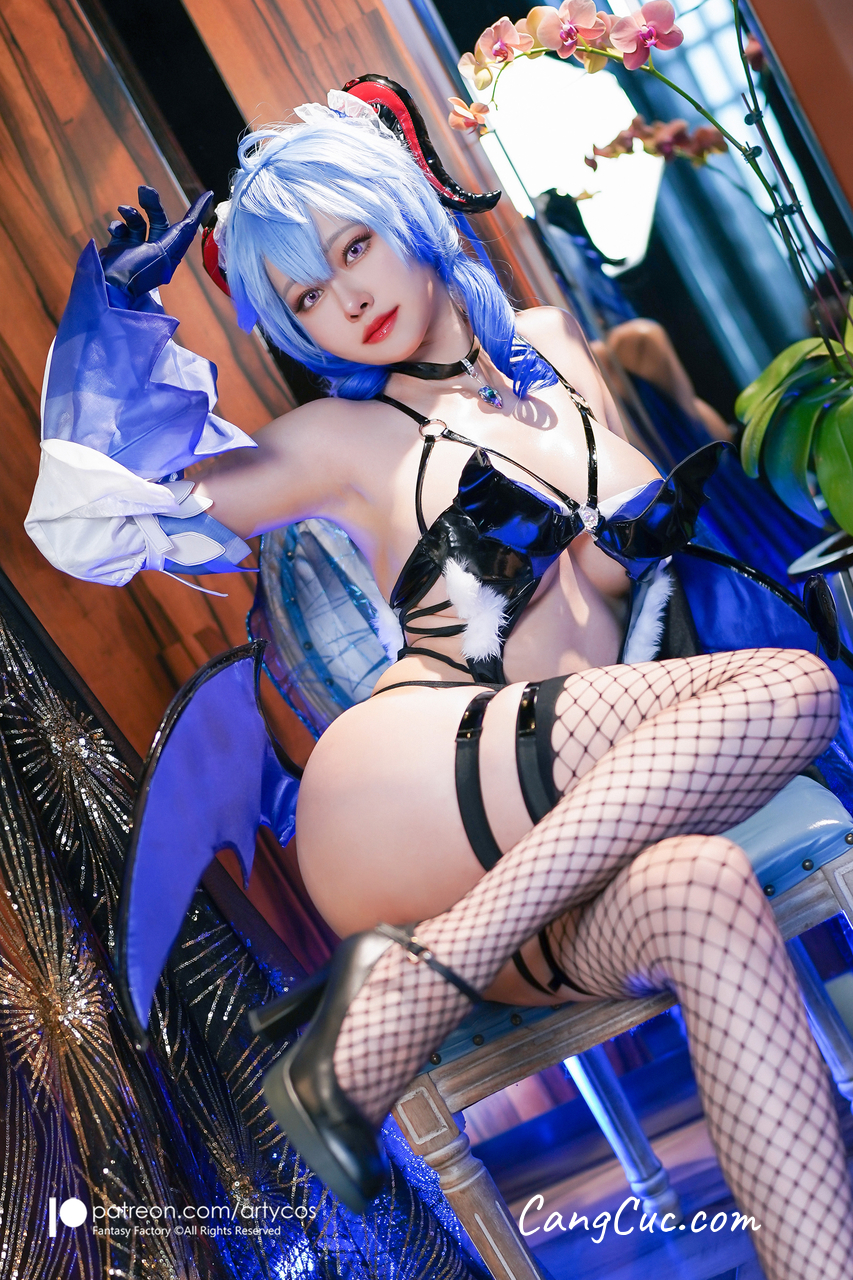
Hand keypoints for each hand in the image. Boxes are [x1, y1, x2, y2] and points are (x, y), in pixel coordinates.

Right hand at [99, 186, 213, 297]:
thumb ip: (177, 237)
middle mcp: (155, 251)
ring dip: (131, 213)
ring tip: (123, 209)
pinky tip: (115, 230)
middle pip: (158, 221)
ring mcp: (136, 249)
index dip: (196, 211)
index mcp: (169, 255)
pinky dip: (117, 226)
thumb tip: (190, 223)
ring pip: (138, 222)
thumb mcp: (162, 254)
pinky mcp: (119, 248)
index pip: (185, 229)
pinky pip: (121, 230)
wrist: (108, 285)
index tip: (207, 194)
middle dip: (152, 204)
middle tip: (144, 189)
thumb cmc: (138, 272)